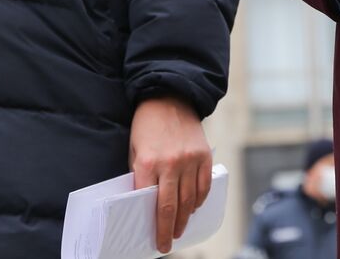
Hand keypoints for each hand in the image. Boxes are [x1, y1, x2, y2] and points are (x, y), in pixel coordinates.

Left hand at [130, 97, 211, 253]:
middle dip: (169, 229)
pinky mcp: (204, 154)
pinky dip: (199, 199)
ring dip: (185, 218)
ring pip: (190, 199)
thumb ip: (141, 175)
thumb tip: (146, 202)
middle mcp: (170, 163)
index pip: (151, 203)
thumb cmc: (147, 125)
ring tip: (180, 229)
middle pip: (171, 206)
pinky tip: (193, 208)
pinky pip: (204, 185)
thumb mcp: (135, 150)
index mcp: (147, 163)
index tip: (156, 240)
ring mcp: (190, 159)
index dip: (154, 226)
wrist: (170, 97)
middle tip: (168, 243)